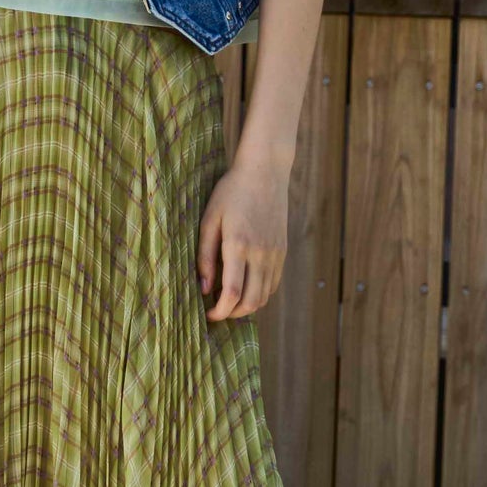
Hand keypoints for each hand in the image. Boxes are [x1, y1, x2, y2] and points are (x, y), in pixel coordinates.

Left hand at [196, 156, 288, 320]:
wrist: (266, 172)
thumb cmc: (232, 191)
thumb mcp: (209, 219)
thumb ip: (205, 255)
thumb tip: (204, 287)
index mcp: (239, 245)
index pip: (232, 293)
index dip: (220, 311)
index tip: (208, 314)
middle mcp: (261, 253)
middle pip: (251, 301)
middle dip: (233, 314)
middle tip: (217, 311)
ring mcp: (275, 253)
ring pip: (265, 296)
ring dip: (247, 306)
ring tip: (229, 301)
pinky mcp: (282, 251)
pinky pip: (273, 283)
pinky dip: (260, 293)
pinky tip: (245, 287)